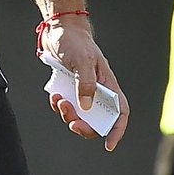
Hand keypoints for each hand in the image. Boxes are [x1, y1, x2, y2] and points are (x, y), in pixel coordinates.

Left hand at [42, 16, 128, 151]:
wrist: (59, 29)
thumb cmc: (75, 41)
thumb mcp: (82, 61)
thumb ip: (86, 83)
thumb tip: (85, 107)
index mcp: (108, 84)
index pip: (119, 112)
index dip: (117, 130)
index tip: (108, 144)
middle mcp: (97, 90)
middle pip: (96, 119)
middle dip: (84, 126)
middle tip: (72, 122)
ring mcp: (82, 90)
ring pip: (78, 115)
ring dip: (68, 114)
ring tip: (59, 100)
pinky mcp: (69, 88)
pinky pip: (65, 106)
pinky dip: (58, 105)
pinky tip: (54, 95)